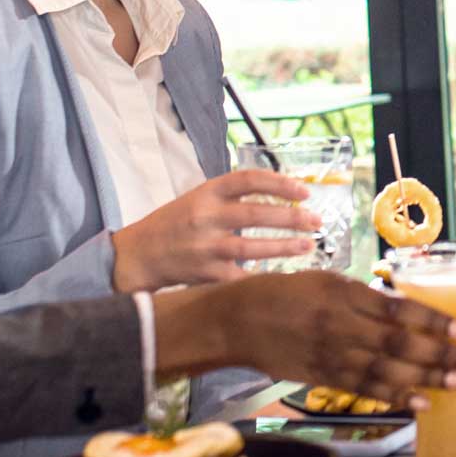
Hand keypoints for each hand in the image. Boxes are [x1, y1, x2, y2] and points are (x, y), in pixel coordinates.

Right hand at [109, 170, 319, 291]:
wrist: (138, 255)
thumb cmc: (175, 223)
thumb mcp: (199, 198)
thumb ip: (232, 197)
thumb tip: (282, 196)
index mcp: (206, 192)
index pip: (248, 180)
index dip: (280, 183)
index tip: (304, 190)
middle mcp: (206, 217)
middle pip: (256, 215)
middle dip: (291, 218)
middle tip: (316, 220)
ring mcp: (205, 247)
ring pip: (252, 248)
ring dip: (285, 247)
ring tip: (308, 245)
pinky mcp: (205, 274)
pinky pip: (241, 276)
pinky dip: (264, 276)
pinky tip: (284, 276)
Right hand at [153, 270, 455, 409]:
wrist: (238, 320)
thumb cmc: (286, 293)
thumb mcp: (327, 281)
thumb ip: (365, 297)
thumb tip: (406, 310)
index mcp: (345, 294)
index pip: (397, 310)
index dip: (432, 322)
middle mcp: (341, 326)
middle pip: (398, 344)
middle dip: (439, 355)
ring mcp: (332, 355)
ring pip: (385, 371)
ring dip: (424, 380)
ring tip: (454, 384)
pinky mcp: (322, 377)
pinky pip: (363, 389)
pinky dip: (393, 398)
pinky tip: (418, 403)